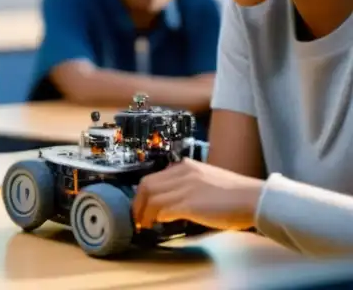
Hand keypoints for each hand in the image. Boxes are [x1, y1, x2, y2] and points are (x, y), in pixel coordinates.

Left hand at [133, 158, 264, 231]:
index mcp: (186, 166)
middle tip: (138, 217)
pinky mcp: (190, 203)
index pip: (153, 177)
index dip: (144, 193)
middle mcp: (182, 173)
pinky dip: (158, 217)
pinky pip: (164, 209)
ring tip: (144, 224)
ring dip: (144, 213)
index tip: (142, 205)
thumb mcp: (207, 180)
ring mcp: (185, 188)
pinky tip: (159, 224)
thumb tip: (176, 199)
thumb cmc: (236, 195)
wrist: (255, 199)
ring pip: (152, 198)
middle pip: (147, 185)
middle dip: (138, 203)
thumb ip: (190, 184)